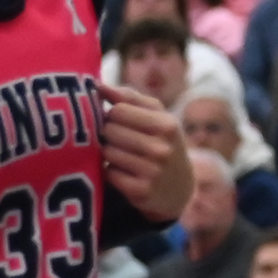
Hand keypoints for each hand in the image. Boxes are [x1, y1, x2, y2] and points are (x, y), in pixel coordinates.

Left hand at [98, 84, 192, 219]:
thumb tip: (99, 86)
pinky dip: (111, 172)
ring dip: (108, 153)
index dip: (113, 114)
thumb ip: (129, 98)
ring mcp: (153, 172)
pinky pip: (108, 174)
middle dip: (109, 133)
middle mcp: (162, 149)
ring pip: (107, 152)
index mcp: (167, 125)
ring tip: (122, 156)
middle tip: (120, 140)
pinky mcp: (141, 192)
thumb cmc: (162, 142)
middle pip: (110, 131)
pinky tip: (124, 172)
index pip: (119, 110)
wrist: (179, 187)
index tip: (119, 121)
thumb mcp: (157, 116)